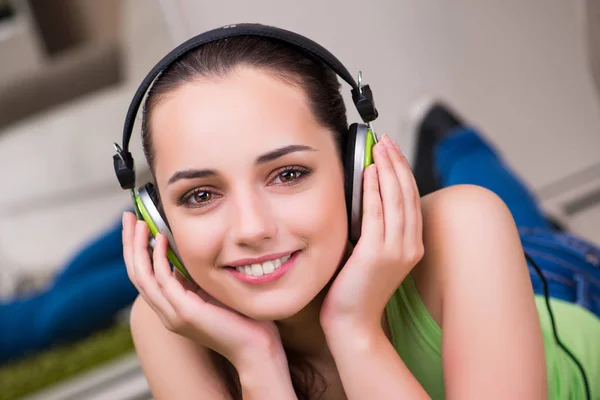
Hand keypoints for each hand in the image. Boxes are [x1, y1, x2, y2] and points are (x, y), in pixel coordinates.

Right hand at [122, 212, 283, 366]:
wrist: (254, 348)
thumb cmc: (240, 321)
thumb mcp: (210, 294)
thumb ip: (194, 281)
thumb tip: (183, 259)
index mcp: (171, 309)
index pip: (143, 277)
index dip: (136, 250)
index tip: (137, 225)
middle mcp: (166, 313)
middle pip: (136, 274)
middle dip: (130, 244)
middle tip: (128, 218)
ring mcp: (173, 315)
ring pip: (142, 277)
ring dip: (138, 247)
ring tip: (140, 223)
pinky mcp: (185, 313)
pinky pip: (163, 281)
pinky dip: (158, 258)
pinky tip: (161, 239)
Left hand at [320, 135, 423, 333]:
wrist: (353, 323)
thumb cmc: (356, 289)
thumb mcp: (371, 254)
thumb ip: (374, 228)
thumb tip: (365, 195)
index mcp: (411, 246)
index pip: (410, 199)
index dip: (402, 171)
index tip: (391, 151)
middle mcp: (409, 246)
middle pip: (407, 194)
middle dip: (397, 162)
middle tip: (385, 141)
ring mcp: (396, 250)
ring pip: (395, 199)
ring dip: (387, 169)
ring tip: (378, 148)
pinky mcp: (376, 254)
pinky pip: (376, 213)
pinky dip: (374, 189)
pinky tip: (369, 172)